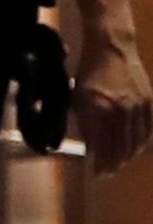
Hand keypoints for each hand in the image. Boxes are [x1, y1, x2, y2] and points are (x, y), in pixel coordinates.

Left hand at [83, 28, 152, 176]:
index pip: (102, 146)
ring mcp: (138, 107)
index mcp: (101, 110)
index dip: (100, 163)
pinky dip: (142, 142)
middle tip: (107, 173)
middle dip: (113, 164)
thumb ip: (85, 125)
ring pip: (136, 142)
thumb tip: (90, 148)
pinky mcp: (149, 102)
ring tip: (119, 163)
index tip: (96, 173)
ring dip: (128, 156)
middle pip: (121, 148)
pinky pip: (148, 129)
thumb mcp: (78, 99)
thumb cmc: (90, 73)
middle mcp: (122, 111)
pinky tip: (135, 148)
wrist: (112, 49)